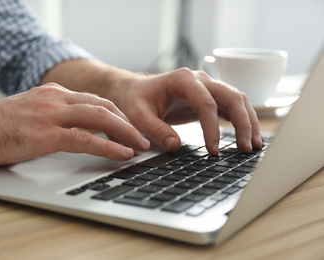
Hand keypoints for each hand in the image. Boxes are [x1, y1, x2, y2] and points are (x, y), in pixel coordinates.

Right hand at [0, 83, 149, 165]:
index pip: (95, 100)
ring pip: (100, 118)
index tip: (129, 126)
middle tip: (143, 136)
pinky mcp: (45, 134)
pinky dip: (108, 146)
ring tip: (140, 146)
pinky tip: (121, 153)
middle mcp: (56, 98)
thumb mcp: (32, 113)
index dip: (117, 114)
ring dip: (125, 132)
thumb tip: (77, 131)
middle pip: (103, 106)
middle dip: (127, 122)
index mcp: (54, 93)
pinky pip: (85, 139)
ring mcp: (51, 114)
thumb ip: (55, 116)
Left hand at [113, 68, 262, 153]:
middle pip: (231, 96)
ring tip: (255, 145)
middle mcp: (200, 80)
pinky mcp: (209, 98)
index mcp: (183, 80)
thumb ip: (155, 129)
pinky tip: (248, 137)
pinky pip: (231, 107)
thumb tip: (176, 146)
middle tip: (247, 148)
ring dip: (249, 121)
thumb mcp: (137, 115)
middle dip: (243, 122)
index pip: (206, 103)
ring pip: (237, 100)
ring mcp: (207, 88)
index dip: (212, 127)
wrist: (134, 91)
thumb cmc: (135, 100)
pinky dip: (242, 121)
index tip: (213, 150)